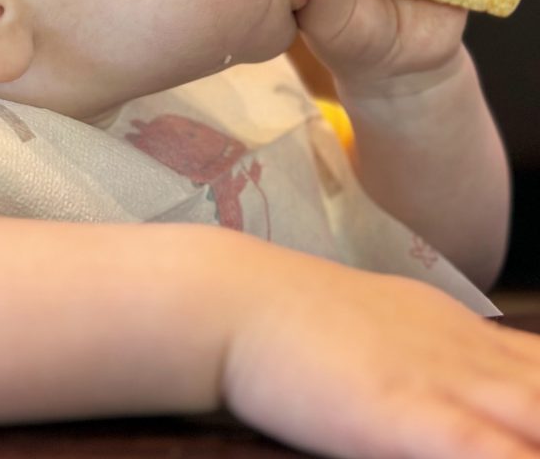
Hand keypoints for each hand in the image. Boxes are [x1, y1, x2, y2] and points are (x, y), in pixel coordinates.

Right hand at [224, 252, 539, 457]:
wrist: (231, 299)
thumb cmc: (288, 318)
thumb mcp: (370, 324)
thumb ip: (423, 349)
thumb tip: (455, 377)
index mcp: (458, 332)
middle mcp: (469, 354)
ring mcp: (445, 382)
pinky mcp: (410, 418)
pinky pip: (491, 455)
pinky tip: (524, 456)